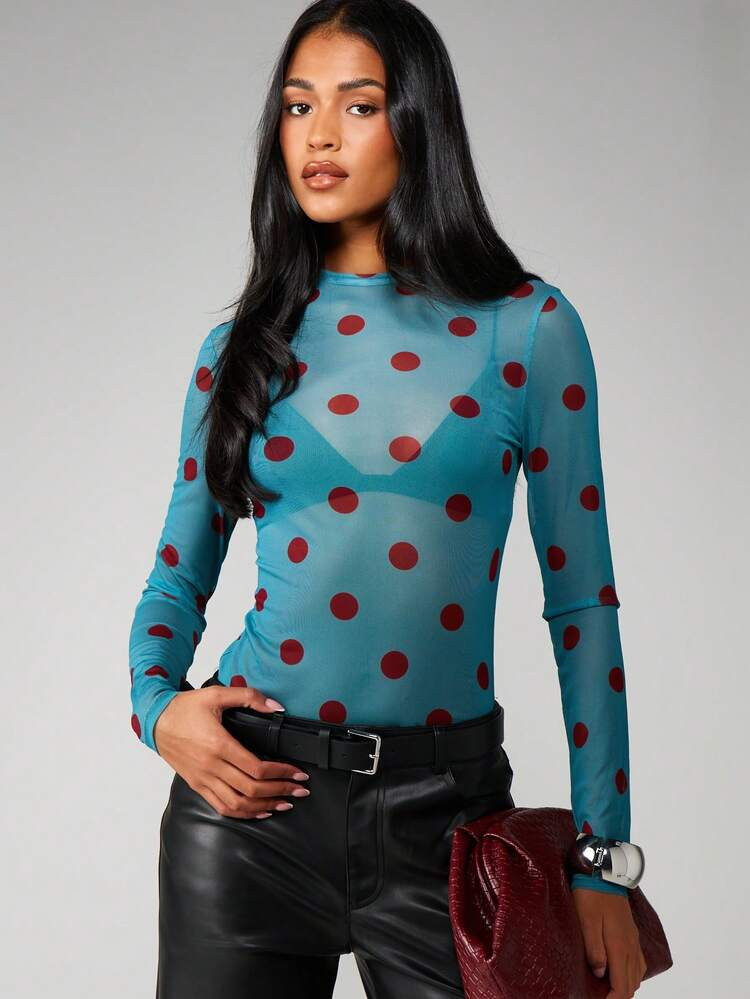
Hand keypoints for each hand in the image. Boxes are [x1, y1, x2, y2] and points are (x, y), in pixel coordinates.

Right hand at [153, 685, 310, 818]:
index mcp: (219, 745)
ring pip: (238, 804)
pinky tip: (259, 811)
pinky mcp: (197, 785)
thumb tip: (277, 707)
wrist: (154, 720)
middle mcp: (211, 767)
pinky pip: (222, 807)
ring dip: (265, 806)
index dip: (282, 773)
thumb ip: (249, 697)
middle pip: (251, 789)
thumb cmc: (184, 707)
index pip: (257, 768)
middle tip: (300, 790)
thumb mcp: (217, 694)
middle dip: (281, 791)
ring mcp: (203, 779)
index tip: (299, 773)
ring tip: (285, 803)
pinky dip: (243, 813)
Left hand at [573, 887, 646, 996]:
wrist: (604, 872)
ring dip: (626, 985)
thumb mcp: (586, 921)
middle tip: (603, 997)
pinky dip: (632, 973)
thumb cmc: (591, 895)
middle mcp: (630, 945)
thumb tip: (599, 974)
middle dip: (620, 995)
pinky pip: (638, 961)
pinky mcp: (631, 932)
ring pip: (637, 974)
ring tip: (610, 989)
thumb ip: (594, 949)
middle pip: (632, 983)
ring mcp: (633, 938)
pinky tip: (621, 971)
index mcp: (619, 945)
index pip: (622, 985)